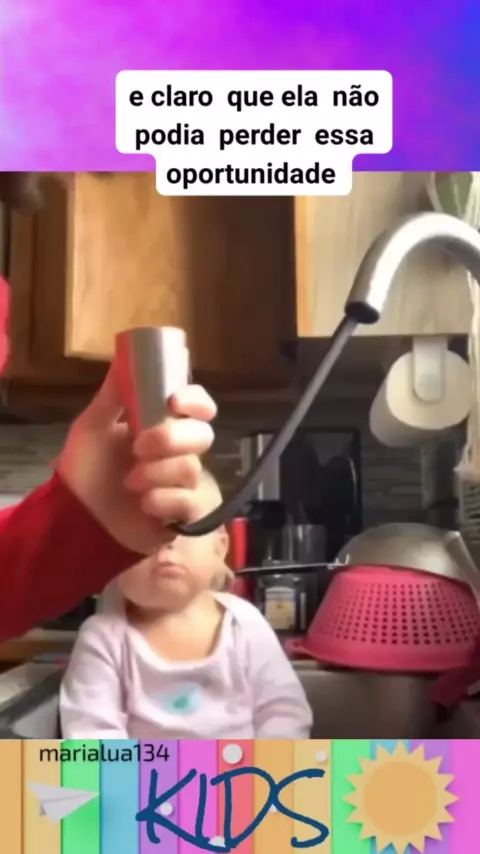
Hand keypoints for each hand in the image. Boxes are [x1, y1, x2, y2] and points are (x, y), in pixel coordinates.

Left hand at [57, 360, 215, 553]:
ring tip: (129, 483)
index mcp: (162, 426)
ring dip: (158, 473)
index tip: (174, 402)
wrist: (75, 517)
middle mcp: (177, 453)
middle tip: (139, 448)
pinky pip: (190, 503)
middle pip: (202, 436)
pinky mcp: (182, 515)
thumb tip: (124, 357)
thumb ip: (112, 396)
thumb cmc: (85, 470)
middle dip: (172, 439)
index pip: (198, 408)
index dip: (196, 401)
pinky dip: (166, 501)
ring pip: (191, 469)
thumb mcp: (92, 427)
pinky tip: (144, 505)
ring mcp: (182, 485)